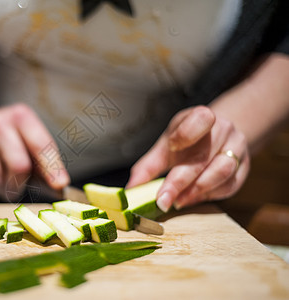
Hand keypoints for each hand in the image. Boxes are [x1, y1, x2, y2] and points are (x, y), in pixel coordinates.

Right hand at [0, 103, 69, 198]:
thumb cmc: (12, 139)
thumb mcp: (31, 139)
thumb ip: (45, 161)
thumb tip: (59, 186)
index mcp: (20, 116)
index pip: (39, 145)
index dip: (52, 167)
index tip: (60, 184)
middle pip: (19, 165)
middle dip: (23, 182)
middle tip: (22, 185)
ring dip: (5, 187)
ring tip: (5, 179)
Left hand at [126, 106, 249, 211]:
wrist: (219, 136)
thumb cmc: (188, 140)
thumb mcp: (166, 146)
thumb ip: (148, 167)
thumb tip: (130, 189)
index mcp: (201, 117)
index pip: (201, 119)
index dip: (187, 133)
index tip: (172, 146)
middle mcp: (223, 129)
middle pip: (204, 156)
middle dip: (180, 181)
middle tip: (163, 200)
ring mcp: (237, 148)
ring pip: (222, 171)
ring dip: (197, 190)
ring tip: (177, 201)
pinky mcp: (244, 168)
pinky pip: (230, 185)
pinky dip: (209, 195)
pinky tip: (192, 198)